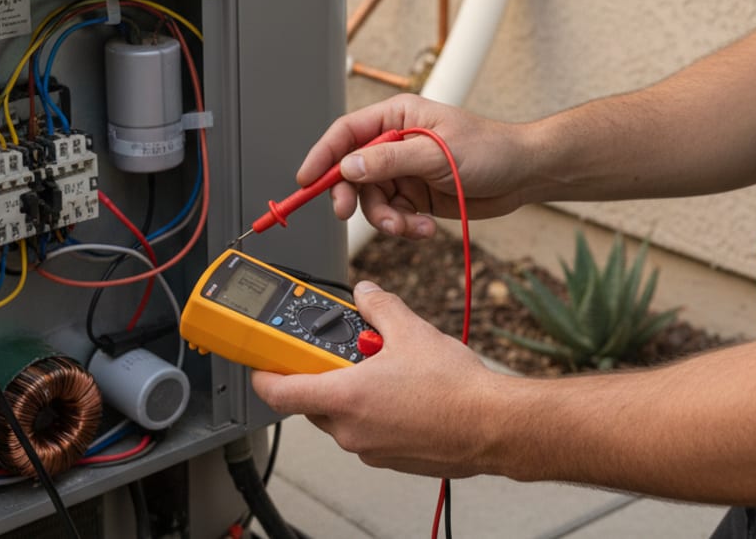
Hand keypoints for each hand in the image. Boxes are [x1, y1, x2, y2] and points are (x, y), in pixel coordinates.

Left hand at [251, 281, 501, 477]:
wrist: (493, 427)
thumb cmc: (455, 390)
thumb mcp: (411, 330)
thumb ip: (380, 308)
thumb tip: (367, 295)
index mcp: (345, 397)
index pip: (280, 392)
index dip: (264, 374)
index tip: (261, 362)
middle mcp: (350, 429)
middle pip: (312, 400)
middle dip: (324, 372)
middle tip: (347, 349)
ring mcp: (369, 449)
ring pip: (341, 416)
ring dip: (352, 392)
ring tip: (386, 367)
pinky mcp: (389, 459)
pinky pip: (367, 431)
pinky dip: (373, 410)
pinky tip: (403, 391)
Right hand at [298, 93, 532, 238]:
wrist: (522, 176)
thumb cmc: (490, 150)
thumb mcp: (436, 154)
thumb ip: (389, 161)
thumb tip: (349, 165)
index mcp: (397, 119)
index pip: (346, 132)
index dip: (322, 155)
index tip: (306, 179)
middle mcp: (395, 144)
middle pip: (351, 171)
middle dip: (351, 195)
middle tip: (347, 212)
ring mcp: (404, 172)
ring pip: (371, 200)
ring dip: (387, 218)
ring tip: (412, 225)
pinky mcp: (415, 196)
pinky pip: (393, 216)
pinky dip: (405, 226)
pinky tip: (425, 227)